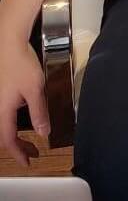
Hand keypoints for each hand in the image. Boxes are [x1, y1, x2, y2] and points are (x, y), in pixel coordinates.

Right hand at [0, 37, 49, 165]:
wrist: (9, 44)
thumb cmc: (21, 64)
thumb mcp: (35, 89)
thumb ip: (39, 111)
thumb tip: (44, 132)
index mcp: (3, 110)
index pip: (8, 139)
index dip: (18, 152)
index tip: (28, 162)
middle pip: (4, 134)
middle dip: (17, 146)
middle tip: (31, 153)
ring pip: (3, 125)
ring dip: (15, 135)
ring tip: (29, 140)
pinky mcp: (1, 92)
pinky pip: (4, 114)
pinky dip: (12, 122)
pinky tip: (22, 116)